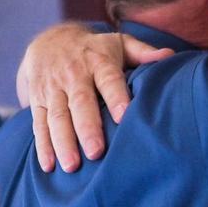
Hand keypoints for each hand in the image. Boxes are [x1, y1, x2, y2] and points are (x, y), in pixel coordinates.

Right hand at [16, 23, 172, 172]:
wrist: (49, 39)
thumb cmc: (94, 49)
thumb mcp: (118, 44)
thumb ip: (143, 52)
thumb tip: (170, 56)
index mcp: (98, 62)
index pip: (109, 80)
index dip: (116, 97)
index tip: (124, 117)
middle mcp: (74, 75)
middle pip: (80, 103)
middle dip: (87, 128)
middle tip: (96, 153)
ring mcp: (53, 89)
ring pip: (57, 117)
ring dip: (62, 143)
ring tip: (71, 167)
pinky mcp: (37, 100)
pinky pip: (39, 124)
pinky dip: (43, 146)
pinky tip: (49, 166)